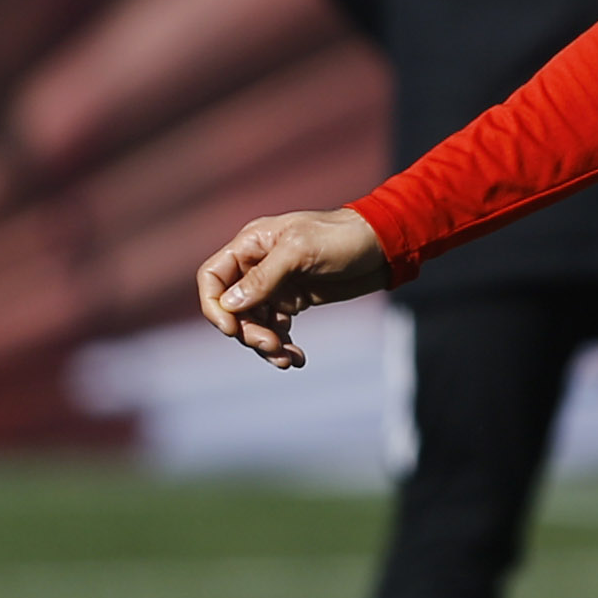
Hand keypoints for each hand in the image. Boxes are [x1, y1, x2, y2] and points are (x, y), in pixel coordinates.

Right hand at [196, 209, 388, 368]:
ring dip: (266, 344)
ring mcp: (276, 285)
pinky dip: (283, 344)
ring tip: (288, 360)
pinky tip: (298, 358)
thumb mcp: (300, 251)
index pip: (213, 277)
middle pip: (233, 307)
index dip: (215, 306)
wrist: (384, 246)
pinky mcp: (295, 300)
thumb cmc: (342, 237)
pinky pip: (276, 327)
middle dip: (248, 331)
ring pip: (254, 322)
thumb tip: (229, 305)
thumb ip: (264, 277)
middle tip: (272, 347)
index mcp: (251, 245)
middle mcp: (257, 265)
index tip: (232, 330)